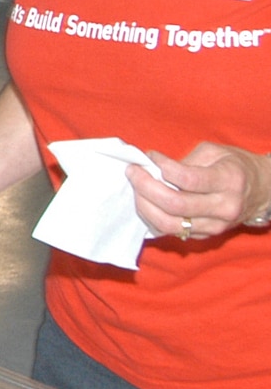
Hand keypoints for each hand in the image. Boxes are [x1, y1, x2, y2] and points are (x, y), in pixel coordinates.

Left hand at [129, 143, 270, 240]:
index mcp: (229, 181)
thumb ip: (185, 161)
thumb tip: (152, 166)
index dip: (162, 167)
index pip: (187, 179)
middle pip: (175, 205)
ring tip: (135, 188)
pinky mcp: (206, 236)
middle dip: (145, 187)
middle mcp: (224, 207)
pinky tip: (146, 202)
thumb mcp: (215, 152)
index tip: (149, 156)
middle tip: (132, 172)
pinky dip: (153, 218)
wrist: (262, 191)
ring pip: (170, 224)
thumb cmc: (234, 166)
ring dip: (144, 206)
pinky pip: (172, 232)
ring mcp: (216, 226)